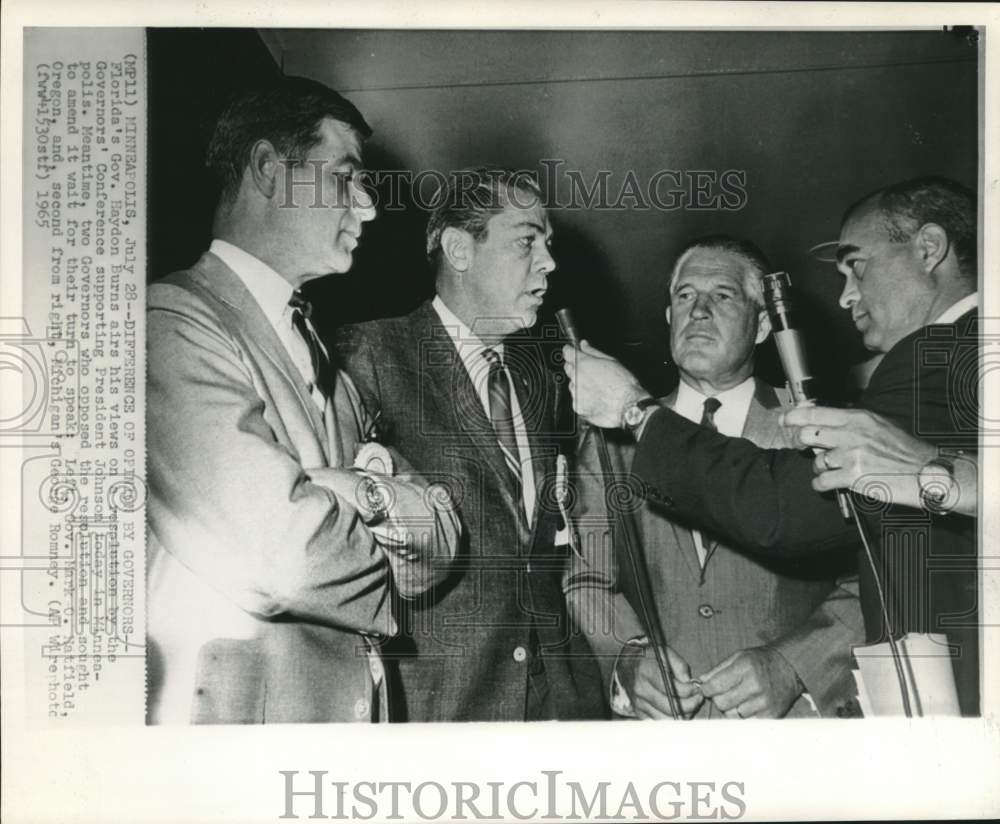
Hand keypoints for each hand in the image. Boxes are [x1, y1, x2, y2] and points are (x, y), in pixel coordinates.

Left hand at [562, 340, 647, 428]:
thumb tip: (584, 345)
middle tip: (591, 371)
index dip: (570, 351)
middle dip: (576, 367)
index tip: (572, 351)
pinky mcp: (577, 407)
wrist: (628, 407)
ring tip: (597, 387)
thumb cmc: (623, 385)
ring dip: (580, 384)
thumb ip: (593, 351)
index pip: (567, 352)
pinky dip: (583, 398)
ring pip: (572, 385)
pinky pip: (576, 399)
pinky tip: (596, 398)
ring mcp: (576, 393)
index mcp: (583, 364)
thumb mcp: (612, 361)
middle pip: (568, 368)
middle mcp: (576, 378)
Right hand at [619, 644, 703, 718]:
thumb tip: (689, 682)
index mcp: (646, 672)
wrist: (626, 663)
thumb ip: (679, 665)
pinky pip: (658, 723)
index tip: (697, 688)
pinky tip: (678, 710)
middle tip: (698, 698)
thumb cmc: (647, 656)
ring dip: (683, 714)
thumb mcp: (663, 652)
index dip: (689, 690)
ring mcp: (638, 703)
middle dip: (690, 705)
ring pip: (666, 719)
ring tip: (690, 705)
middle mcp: (640, 690)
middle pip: (671, 707)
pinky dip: (671, 719)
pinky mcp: (639, 712)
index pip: (672, 688)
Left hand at [698, 646, 802, 718]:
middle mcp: (755, 685)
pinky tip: (747, 706)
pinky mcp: (771, 715)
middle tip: (724, 693)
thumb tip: (700, 682)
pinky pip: (746, 722)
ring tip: (738, 698)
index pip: (715, 686)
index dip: (706, 689)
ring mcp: (764, 702)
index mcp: (744, 667)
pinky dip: (743, 716)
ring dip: (731, 709)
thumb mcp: (738, 657)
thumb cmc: (759, 661)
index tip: (706, 689)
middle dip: (718, 699)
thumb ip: (717, 669)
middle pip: (722, 703)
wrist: (789, 668)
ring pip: (732, 715)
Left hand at [780, 406, 936, 507]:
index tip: (784, 419)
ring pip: (816, 460)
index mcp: (858, 418)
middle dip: (802, 442)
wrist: (926, 473)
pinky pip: (821, 481)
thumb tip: (826, 418)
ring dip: (820, 467)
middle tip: (806, 448)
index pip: (816, 412)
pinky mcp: (853, 477)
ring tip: (834, 469)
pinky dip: (821, 484)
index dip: (794, 416)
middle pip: (807, 434)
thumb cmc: (905, 451)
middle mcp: (852, 434)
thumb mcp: (880, 425)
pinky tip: (828, 483)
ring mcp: (851, 455)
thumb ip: (852, 422)